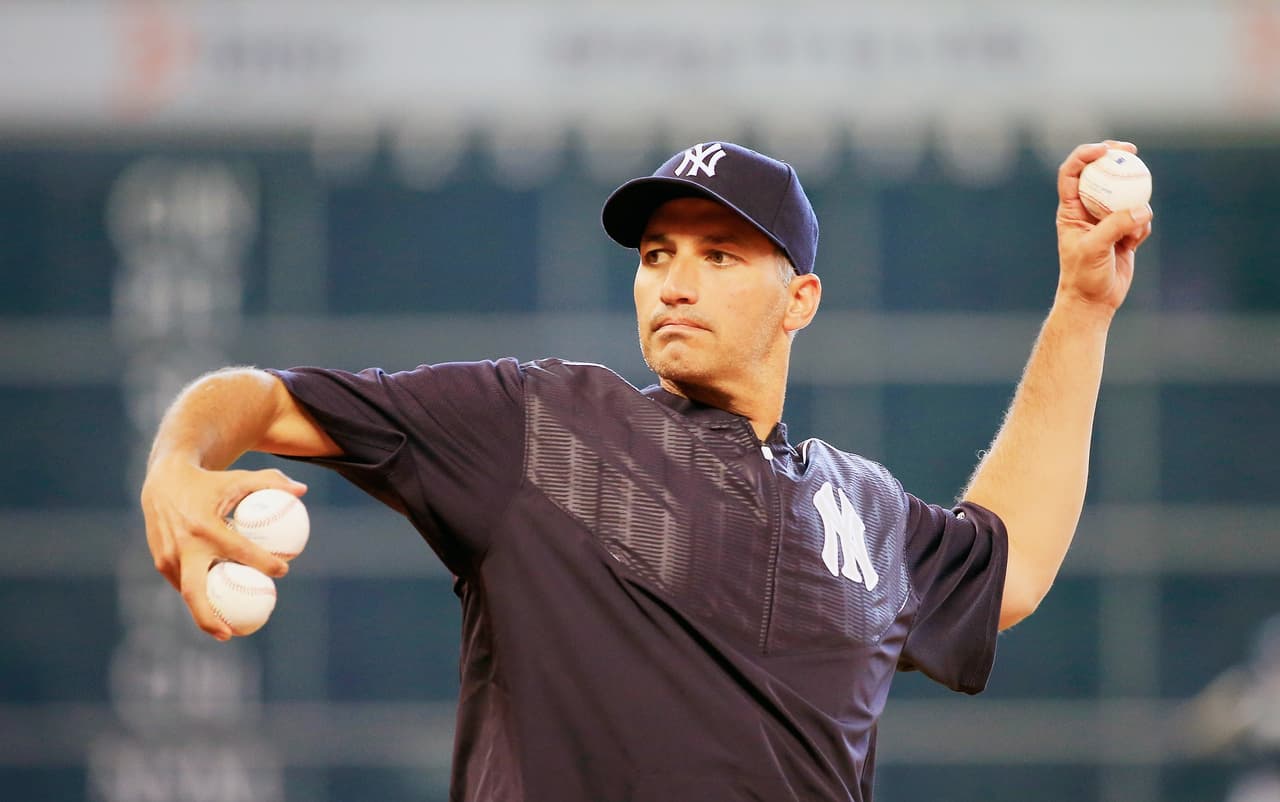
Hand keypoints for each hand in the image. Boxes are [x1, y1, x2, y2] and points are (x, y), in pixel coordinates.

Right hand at [140, 460, 303, 638]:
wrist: (163, 482)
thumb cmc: (210, 481)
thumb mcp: (240, 478)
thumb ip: (272, 482)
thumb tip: (304, 491)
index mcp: (206, 527)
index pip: (240, 551)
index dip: (264, 563)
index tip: (283, 571)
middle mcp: (184, 546)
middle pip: (195, 592)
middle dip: (209, 618)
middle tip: (231, 634)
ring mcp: (168, 556)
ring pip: (188, 592)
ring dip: (204, 612)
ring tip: (225, 628)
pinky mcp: (160, 561)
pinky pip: (182, 584)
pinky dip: (199, 596)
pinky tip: (216, 606)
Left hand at [1055, 141, 1153, 311]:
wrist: (1094, 301)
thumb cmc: (1084, 276)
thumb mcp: (1095, 248)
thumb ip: (1116, 225)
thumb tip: (1142, 209)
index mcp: (1070, 210)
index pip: (1071, 173)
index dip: (1084, 155)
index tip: (1103, 150)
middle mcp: (1087, 210)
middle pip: (1100, 174)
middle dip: (1114, 157)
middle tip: (1131, 150)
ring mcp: (1107, 219)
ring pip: (1126, 196)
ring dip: (1134, 206)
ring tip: (1129, 233)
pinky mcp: (1124, 231)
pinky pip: (1139, 218)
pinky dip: (1141, 227)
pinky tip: (1133, 244)